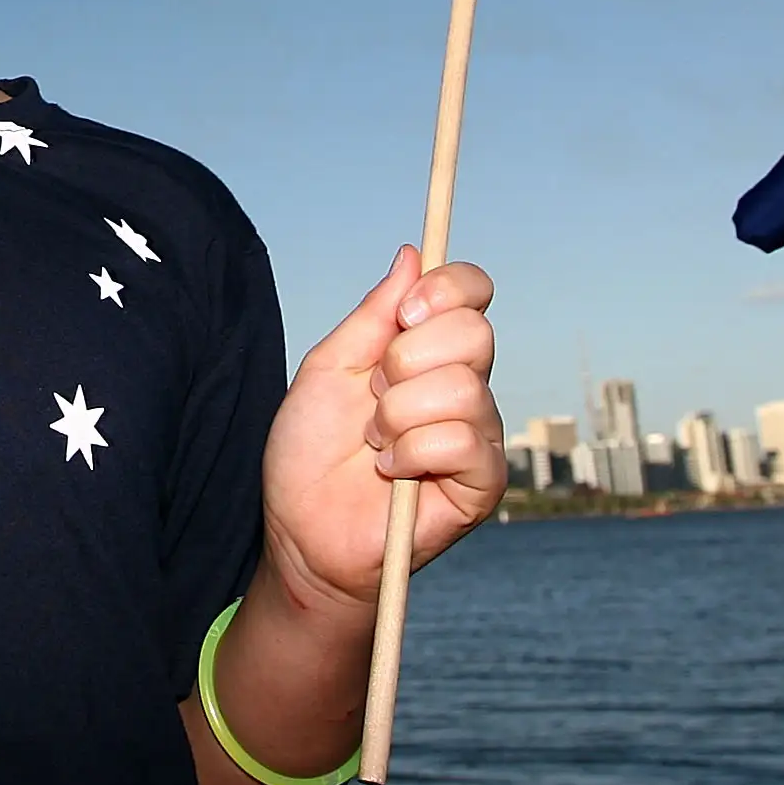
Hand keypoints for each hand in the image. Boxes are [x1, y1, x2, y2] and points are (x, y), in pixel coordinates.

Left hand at [255, 246, 503, 623]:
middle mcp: (465, 387)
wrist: (301, 530)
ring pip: (463, 389)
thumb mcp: (329, 366)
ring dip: (397, 415)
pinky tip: (392, 471)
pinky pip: (462, 441)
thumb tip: (412, 255)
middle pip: (474, 332)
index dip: (447, 287)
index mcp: (430, 353)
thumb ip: (374, 314)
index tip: (403, 313)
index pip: (473, 294)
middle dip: (403, 361)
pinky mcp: (482, 484)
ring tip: (376, 442)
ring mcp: (478, 436)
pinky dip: (412, 452)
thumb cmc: (310, 451)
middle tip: (373, 397)